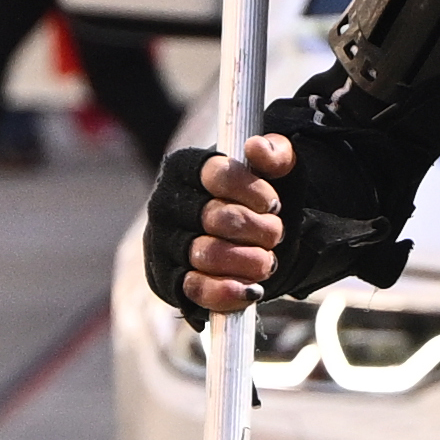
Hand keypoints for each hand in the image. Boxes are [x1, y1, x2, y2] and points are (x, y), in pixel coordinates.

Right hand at [166, 129, 296, 312]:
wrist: (242, 239)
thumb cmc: (255, 198)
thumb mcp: (273, 170)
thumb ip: (274, 153)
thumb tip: (257, 147)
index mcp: (185, 169)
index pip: (218, 175)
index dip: (252, 191)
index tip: (272, 204)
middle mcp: (166, 204)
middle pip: (217, 218)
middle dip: (259, 230)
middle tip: (275, 234)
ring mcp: (164, 244)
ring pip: (209, 254)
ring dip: (250, 261)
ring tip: (266, 260)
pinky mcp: (169, 281)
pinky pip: (196, 289)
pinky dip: (227, 292)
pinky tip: (251, 289)